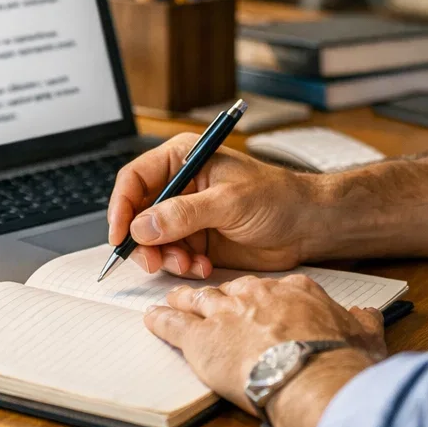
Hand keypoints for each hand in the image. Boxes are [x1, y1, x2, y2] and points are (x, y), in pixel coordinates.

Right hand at [108, 133, 320, 277]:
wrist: (307, 225)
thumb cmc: (277, 198)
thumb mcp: (229, 202)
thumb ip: (183, 214)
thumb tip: (142, 225)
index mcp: (183, 159)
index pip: (135, 179)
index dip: (121, 207)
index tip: (120, 235)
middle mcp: (180, 186)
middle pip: (137, 213)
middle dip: (143, 241)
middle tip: (155, 261)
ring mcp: (186, 215)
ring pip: (152, 240)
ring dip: (165, 257)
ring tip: (189, 264)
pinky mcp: (196, 240)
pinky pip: (172, 256)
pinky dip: (181, 266)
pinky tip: (203, 267)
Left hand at [144, 274, 386, 415]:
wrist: (312, 374)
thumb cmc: (338, 358)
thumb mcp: (363, 332)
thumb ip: (362, 320)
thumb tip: (368, 316)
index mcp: (295, 290)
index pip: (274, 288)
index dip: (264, 298)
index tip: (262, 304)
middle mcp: (256, 295)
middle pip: (233, 289)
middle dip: (222, 296)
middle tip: (213, 301)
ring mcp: (226, 313)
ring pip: (199, 299)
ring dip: (185, 300)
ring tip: (175, 298)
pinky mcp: (201, 338)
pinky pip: (173, 324)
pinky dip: (161, 320)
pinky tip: (152, 318)